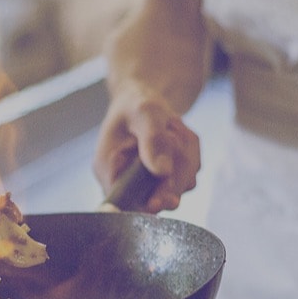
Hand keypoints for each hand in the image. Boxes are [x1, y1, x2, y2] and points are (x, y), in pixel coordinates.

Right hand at [92, 0, 207, 213]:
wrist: (145, 94)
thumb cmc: (136, 100)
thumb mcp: (144, 112)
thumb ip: (152, 140)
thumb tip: (162, 172)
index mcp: (106, 168)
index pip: (123, 203)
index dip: (147, 204)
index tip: (166, 197)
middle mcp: (122, 179)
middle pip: (156, 198)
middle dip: (175, 171)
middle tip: (177, 138)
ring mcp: (144, 179)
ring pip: (177, 186)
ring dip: (186, 158)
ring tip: (176, 129)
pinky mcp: (162, 177)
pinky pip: (186, 176)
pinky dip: (191, 156)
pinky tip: (180, 135)